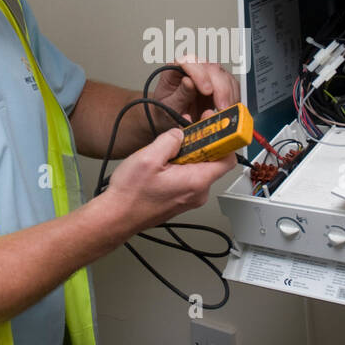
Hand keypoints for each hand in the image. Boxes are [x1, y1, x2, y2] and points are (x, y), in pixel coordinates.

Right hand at [102, 128, 236, 229]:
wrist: (117, 217)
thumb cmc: (131, 194)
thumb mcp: (148, 157)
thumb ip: (169, 140)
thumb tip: (180, 133)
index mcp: (196, 181)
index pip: (228, 158)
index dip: (223, 140)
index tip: (213, 127)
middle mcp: (198, 192)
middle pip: (213, 161)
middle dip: (200, 144)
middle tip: (184, 134)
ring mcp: (190, 198)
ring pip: (200, 168)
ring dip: (188, 155)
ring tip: (167, 151)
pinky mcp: (181, 199)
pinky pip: (190, 178)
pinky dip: (181, 166)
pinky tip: (164, 164)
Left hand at [150, 61, 237, 128]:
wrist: (169, 119)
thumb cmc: (165, 110)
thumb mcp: (168, 106)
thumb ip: (179, 95)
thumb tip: (189, 82)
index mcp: (175, 69)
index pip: (189, 61)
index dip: (200, 74)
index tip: (207, 90)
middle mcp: (193, 68)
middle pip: (211, 68)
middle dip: (220, 88)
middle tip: (222, 106)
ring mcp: (207, 75)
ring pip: (224, 76)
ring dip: (229, 94)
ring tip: (226, 111)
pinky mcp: (218, 85)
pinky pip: (231, 86)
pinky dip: (233, 98)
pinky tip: (230, 109)